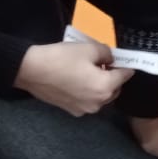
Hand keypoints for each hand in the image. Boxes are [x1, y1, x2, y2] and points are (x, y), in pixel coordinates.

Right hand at [16, 42, 133, 116]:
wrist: (31, 70)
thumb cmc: (62, 58)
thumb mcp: (89, 48)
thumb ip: (107, 53)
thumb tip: (111, 59)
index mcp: (105, 88)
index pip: (125, 76)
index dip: (125, 65)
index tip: (124, 59)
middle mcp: (98, 104)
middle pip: (115, 89)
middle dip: (113, 77)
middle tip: (103, 63)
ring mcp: (84, 110)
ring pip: (101, 96)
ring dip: (100, 85)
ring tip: (89, 71)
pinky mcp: (72, 110)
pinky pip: (87, 100)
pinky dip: (87, 92)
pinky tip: (77, 80)